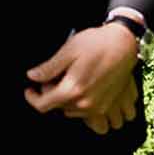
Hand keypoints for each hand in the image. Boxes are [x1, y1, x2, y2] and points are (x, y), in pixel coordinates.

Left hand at [23, 24, 139, 132]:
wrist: (124, 45)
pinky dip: (78, 100)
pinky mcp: (106, 105)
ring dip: (65, 98)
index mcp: (72, 90)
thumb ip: (49, 68)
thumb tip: (32, 76)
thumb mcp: (68, 51)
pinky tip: (81, 84)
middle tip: (53, 76)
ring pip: (70, 109)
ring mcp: (97, 107)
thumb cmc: (96, 44)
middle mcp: (85, 104)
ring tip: (69, 78)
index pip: (43, 105)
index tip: (29, 89)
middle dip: (51, 93)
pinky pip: (85, 110)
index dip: (32, 98)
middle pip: (57, 106)